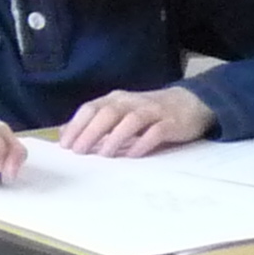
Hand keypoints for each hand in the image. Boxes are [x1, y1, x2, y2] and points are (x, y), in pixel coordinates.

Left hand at [59, 84, 214, 157]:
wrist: (190, 103)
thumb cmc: (148, 112)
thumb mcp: (119, 112)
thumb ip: (94, 122)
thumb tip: (63, 132)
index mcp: (115, 99)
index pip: (90, 109)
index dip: (76, 125)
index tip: (64, 145)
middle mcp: (130, 102)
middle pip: (107, 113)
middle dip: (90, 132)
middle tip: (79, 151)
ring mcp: (152, 111)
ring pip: (130, 120)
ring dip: (115, 137)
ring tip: (103, 155)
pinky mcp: (170, 122)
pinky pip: (155, 132)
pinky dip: (142, 142)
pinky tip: (133, 155)